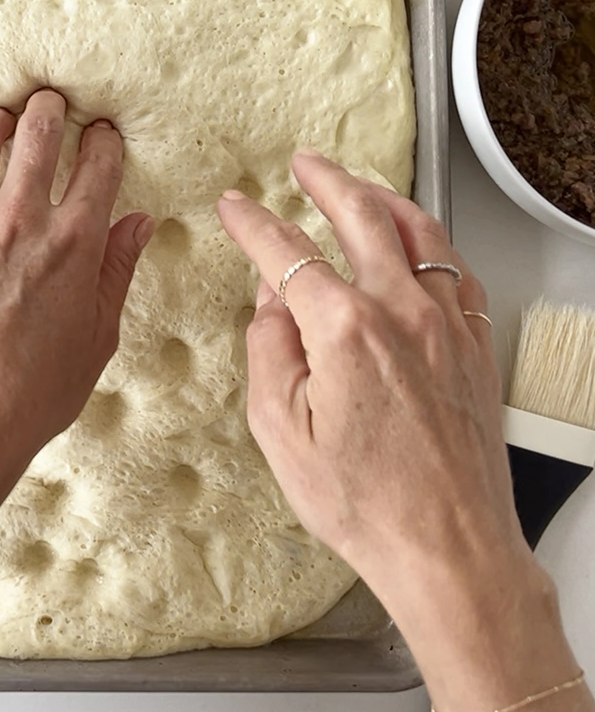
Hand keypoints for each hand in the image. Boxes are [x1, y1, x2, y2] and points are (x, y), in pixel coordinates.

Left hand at [0, 90, 153, 711]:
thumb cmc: (35, 395)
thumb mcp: (97, 339)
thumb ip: (117, 271)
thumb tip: (137, 221)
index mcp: (73, 244)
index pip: (98, 162)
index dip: (105, 139)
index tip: (104, 136)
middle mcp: (20, 222)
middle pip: (37, 131)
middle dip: (49, 109)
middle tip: (51, 105)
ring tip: (1, 123)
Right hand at [217, 150, 520, 584]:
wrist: (448, 547)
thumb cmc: (365, 503)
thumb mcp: (278, 432)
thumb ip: (268, 350)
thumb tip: (271, 301)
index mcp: (346, 330)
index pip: (287, 252)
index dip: (252, 223)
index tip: (234, 207)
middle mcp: (404, 313)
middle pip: (363, 217)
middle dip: (327, 181)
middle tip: (304, 164)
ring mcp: (450, 326)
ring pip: (421, 232)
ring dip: (384, 198)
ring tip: (360, 186)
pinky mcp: (477, 347)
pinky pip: (457, 270)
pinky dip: (432, 241)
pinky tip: (420, 244)